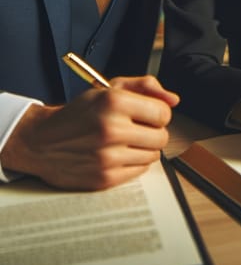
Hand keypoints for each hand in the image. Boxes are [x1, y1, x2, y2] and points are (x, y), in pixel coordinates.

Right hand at [0, 75, 178, 189]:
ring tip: (126, 142)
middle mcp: (111, 129)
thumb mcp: (109, 88)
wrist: (41, 141)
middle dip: (154, 131)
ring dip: (145, 148)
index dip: (158, 113)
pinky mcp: (103, 178)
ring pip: (153, 155)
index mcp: (114, 102)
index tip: (149, 115)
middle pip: (161, 136)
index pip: (163, 113)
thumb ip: (146, 87)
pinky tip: (119, 154)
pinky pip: (140, 171)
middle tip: (138, 129)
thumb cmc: (80, 113)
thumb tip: (173, 100)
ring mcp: (107, 156)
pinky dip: (134, 163)